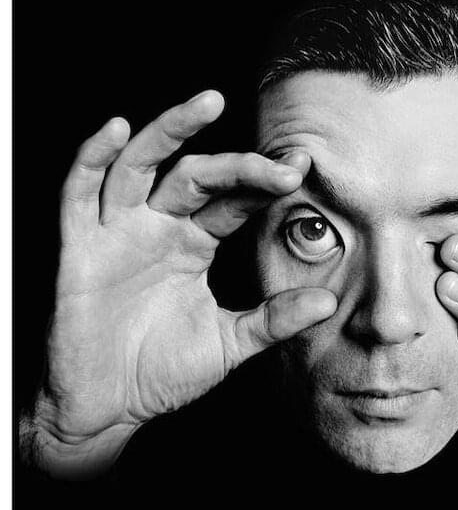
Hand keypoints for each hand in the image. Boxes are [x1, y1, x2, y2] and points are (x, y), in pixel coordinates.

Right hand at [26, 91, 336, 478]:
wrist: (109, 407)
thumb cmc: (164, 372)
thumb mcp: (228, 343)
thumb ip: (273, 320)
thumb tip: (327, 301)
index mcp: (194, 244)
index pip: (233, 200)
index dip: (264, 182)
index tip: (303, 169)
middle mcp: (159, 228)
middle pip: (198, 175)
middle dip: (240, 165)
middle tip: (282, 163)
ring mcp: (118, 233)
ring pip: (140, 165)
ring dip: (170, 130)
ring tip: (209, 103)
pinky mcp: (79, 248)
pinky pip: (79, 194)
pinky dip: (91, 159)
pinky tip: (115, 129)